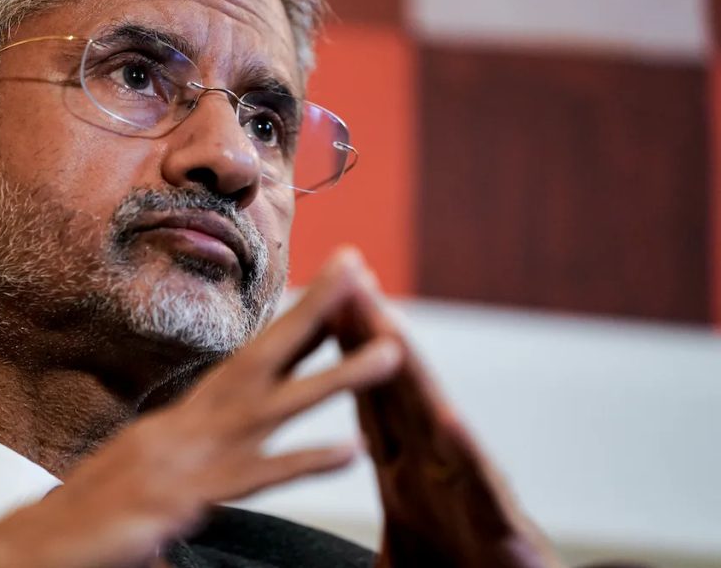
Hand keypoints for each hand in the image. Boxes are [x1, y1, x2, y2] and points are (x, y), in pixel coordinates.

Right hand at [0, 249, 404, 567]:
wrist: (30, 549)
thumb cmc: (88, 517)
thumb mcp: (146, 472)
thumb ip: (184, 452)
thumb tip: (209, 440)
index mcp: (186, 420)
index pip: (250, 360)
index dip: (293, 323)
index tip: (335, 283)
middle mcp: (191, 426)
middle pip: (264, 359)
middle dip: (316, 314)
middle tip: (362, 273)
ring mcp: (189, 458)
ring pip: (274, 408)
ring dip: (333, 378)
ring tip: (389, 353)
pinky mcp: (185, 500)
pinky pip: (253, 480)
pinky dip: (301, 464)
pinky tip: (348, 452)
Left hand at [328, 266, 563, 566]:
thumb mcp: (402, 549)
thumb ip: (377, 523)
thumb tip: (328, 531)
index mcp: (406, 469)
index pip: (371, 398)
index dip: (349, 351)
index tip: (326, 301)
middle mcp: (435, 464)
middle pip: (397, 389)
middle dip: (374, 336)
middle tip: (351, 281)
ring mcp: (465, 486)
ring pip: (435, 420)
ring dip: (413, 375)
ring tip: (389, 328)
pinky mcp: (496, 520)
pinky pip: (477, 482)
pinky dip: (465, 451)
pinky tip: (449, 419)